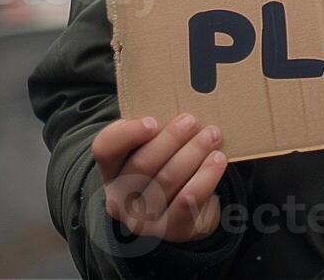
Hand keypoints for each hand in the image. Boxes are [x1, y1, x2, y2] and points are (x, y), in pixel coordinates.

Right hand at [92, 113, 227, 242]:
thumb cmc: (168, 166)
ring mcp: (143, 219)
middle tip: (192, 120)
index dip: (127, 134)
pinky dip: (205, 177)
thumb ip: (157, 128)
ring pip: (167, 181)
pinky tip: (218, 160)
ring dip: (193, 153)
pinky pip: (188, 202)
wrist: (182, 211)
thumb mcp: (155, 146)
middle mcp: (119, 198)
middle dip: (171, 139)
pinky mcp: (171, 231)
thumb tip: (183, 94)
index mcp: (111, 169)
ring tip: (212, 135)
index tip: (152, 121)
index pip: (105, 148)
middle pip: (142, 164)